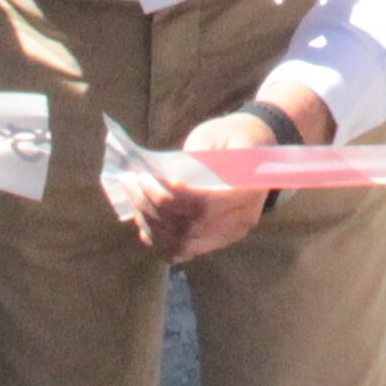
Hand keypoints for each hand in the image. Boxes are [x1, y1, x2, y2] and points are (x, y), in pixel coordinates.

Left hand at [127, 106, 279, 261]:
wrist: (254, 150)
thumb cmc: (233, 138)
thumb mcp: (217, 134)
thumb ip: (195, 155)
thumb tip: (164, 177)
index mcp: (247, 192)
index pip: (204, 205)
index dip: (172, 198)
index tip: (148, 177)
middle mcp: (240, 221)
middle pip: (188, 226)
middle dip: (152, 205)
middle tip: (131, 180)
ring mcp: (227, 235)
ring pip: (181, 242)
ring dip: (150, 221)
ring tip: (133, 195)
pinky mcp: (215, 241)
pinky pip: (182, 251)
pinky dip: (158, 239)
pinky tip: (143, 220)